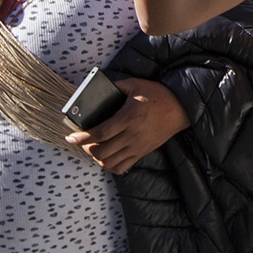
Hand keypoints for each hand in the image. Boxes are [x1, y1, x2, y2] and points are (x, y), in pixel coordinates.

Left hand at [65, 78, 190, 174]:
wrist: (181, 108)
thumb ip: (116, 86)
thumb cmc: (158, 95)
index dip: (82, 137)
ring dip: (97, 158)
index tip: (71, 137)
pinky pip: (122, 168)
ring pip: (110, 162)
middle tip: (82, 141)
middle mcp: (132, 135)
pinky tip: (107, 157)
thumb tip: (98, 89)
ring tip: (94, 149)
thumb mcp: (136, 84)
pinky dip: (110, 166)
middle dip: (87, 148)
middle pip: (102, 151)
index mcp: (129, 117)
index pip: (100, 133)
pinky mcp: (142, 152)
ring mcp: (137, 146)